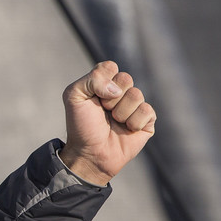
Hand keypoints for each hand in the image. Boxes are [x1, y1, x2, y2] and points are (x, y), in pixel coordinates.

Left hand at [58, 61, 155, 185]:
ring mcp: (135, 105)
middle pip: (126, 79)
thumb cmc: (81, 126)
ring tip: (113, 122)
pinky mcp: (147, 120)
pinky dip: (134, 122)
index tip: (93, 98)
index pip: (110, 67)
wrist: (90, 154)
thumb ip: (91, 80)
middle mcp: (120, 92)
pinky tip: (126, 130)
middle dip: (110, 98)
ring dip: (121, 112)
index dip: (101, 82)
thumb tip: (117, 89)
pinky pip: (147, 111)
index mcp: (104, 83)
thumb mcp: (73, 97)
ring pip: (136, 95)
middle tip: (103, 111)